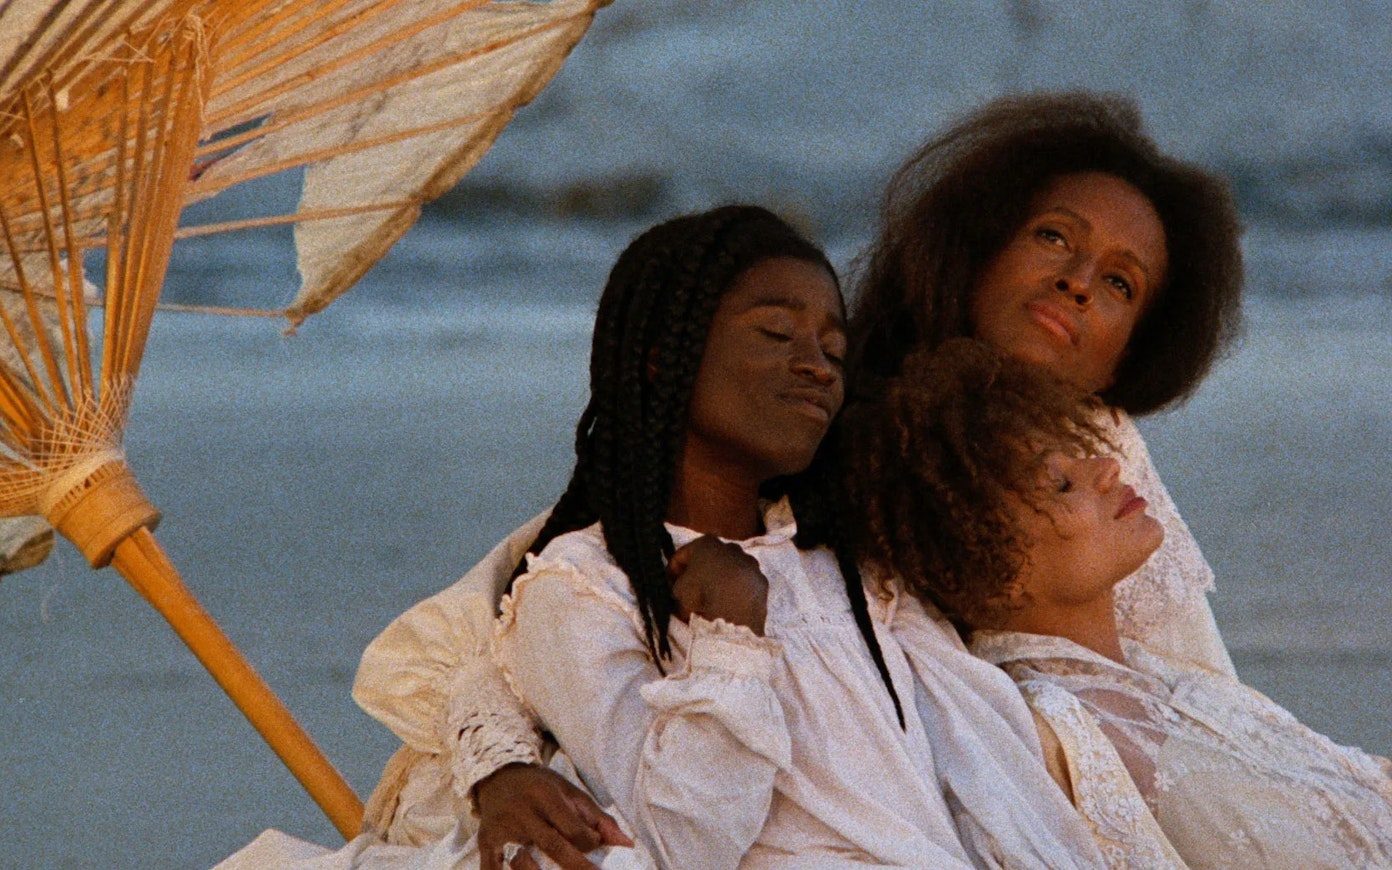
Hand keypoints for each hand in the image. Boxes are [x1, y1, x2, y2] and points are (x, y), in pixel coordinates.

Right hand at [475, 762, 632, 869]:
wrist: (498, 775)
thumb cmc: (540, 787)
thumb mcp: (570, 793)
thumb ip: (598, 818)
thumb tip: (627, 844)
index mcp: (546, 796)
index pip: (572, 827)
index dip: (588, 843)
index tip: (596, 849)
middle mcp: (523, 812)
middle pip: (551, 846)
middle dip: (576, 867)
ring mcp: (502, 829)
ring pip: (521, 861)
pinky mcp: (486, 841)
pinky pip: (491, 867)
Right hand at [668, 535, 768, 635]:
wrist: (737, 611)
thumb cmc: (702, 594)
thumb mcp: (678, 590)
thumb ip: (677, 585)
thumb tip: (681, 589)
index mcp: (706, 543)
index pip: (683, 554)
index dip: (673, 569)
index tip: (669, 583)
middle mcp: (731, 547)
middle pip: (709, 560)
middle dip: (700, 573)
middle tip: (691, 591)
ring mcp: (750, 564)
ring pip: (729, 571)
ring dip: (720, 581)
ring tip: (713, 600)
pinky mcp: (762, 581)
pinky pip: (744, 585)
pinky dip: (736, 592)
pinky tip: (730, 605)